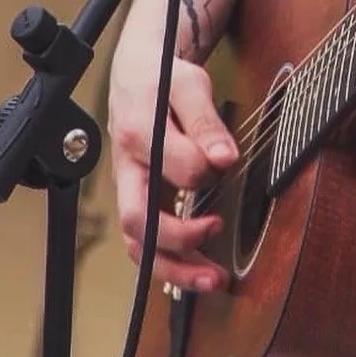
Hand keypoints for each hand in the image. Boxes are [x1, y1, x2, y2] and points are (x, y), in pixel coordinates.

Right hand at [108, 19, 237, 293]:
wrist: (134, 78)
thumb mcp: (188, 85)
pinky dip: (169, 263)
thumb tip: (225, 158)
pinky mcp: (138, 203)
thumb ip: (205, 121)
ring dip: (175, 268)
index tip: (228, 161)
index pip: (175, 166)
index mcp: (140, 137)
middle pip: (140, 223)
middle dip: (180, 242)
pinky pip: (146, 242)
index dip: (205, 169)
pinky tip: (197, 272)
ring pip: (139, 245)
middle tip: (219, 234)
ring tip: (216, 279)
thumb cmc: (164, 81)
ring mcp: (129, 192)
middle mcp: (127, 172)